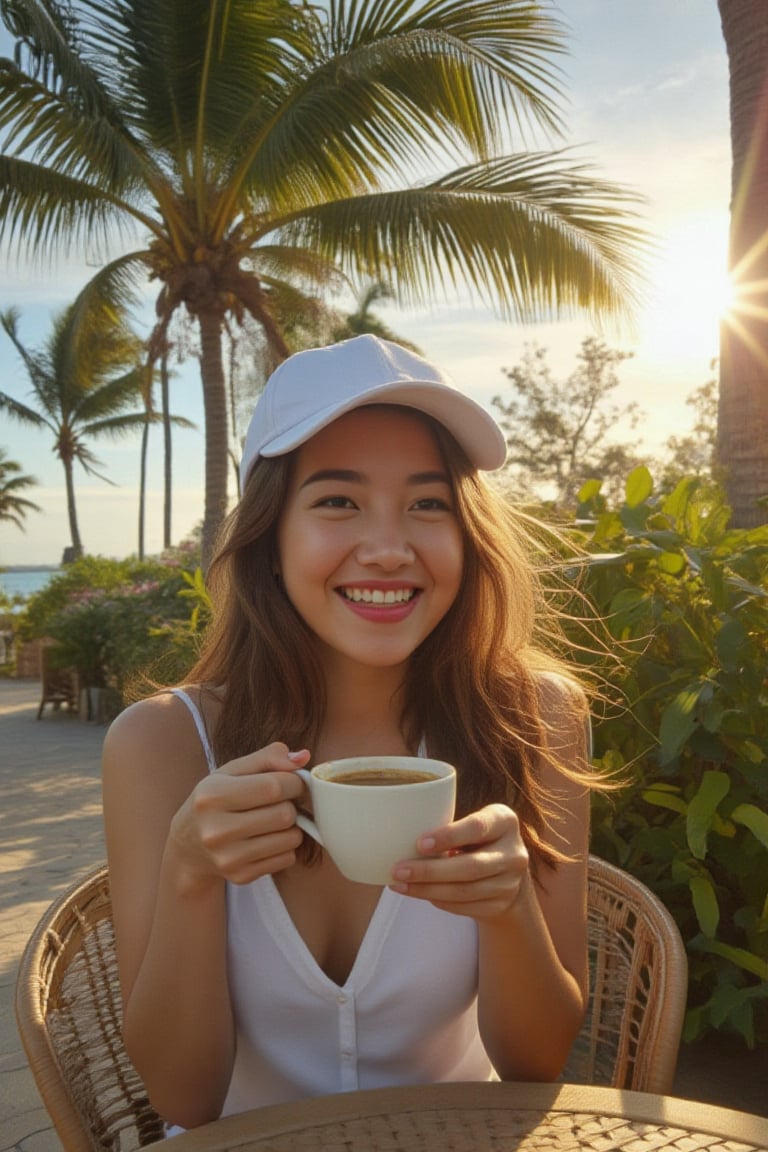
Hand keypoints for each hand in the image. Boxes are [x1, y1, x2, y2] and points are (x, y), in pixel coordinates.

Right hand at [168, 743, 309, 888]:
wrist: (188, 845)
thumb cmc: (216, 800)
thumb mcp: (232, 771)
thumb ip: (268, 758)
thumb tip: (304, 757)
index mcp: (212, 795)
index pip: (273, 787)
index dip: (294, 782)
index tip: (292, 782)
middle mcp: (216, 830)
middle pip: (285, 814)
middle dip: (292, 804)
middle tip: (282, 801)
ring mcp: (228, 858)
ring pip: (291, 839)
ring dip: (292, 826)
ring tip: (274, 819)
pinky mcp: (240, 876)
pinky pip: (287, 858)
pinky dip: (286, 846)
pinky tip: (267, 838)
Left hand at [389, 803, 529, 921]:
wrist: (507, 872)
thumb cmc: (478, 839)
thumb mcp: (473, 823)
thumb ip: (449, 825)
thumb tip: (402, 834)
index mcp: (505, 821)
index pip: (477, 827)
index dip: (448, 836)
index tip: (419, 843)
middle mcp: (514, 853)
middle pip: (469, 867)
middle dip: (429, 871)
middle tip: (398, 870)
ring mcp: (510, 883)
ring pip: (463, 891)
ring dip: (426, 889)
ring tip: (399, 884)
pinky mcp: (500, 905)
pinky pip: (463, 906)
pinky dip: (437, 899)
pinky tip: (417, 892)